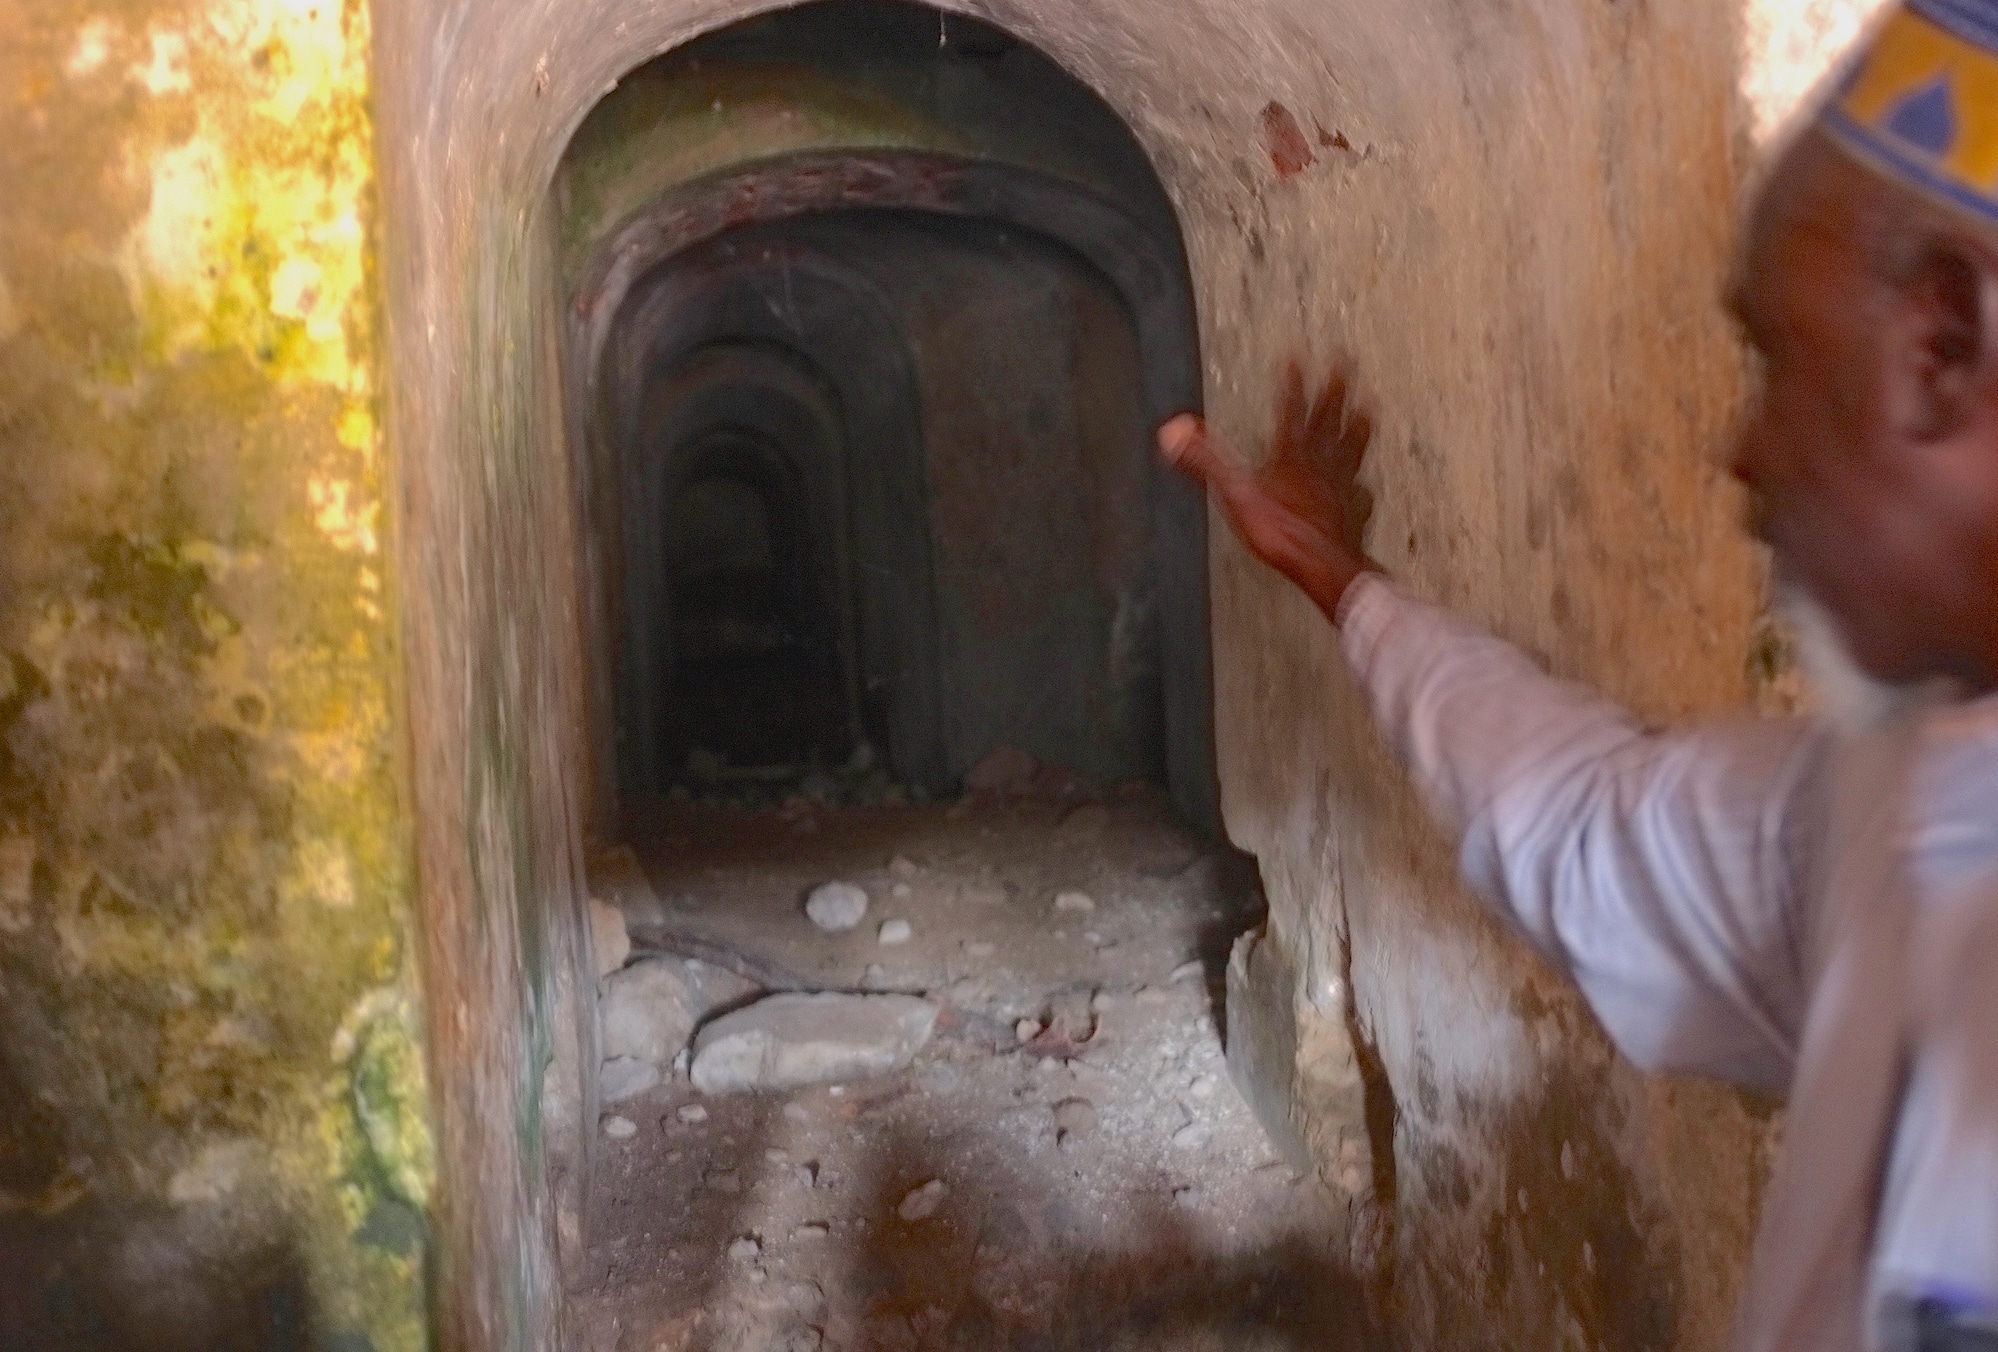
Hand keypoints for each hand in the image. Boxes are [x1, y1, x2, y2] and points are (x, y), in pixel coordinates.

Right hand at [1157, 358, 1375, 621]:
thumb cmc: (1280, 530)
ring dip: (1358, 422)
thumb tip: (1173, 430)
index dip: (1293, 380)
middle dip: (1335, 386)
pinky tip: (1363, 482)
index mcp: (1292, 453)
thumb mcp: (1235, 493)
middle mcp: (1320, 461)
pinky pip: (1358, 487)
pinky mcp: (1351, 508)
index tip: (1296, 354)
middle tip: (1345, 359)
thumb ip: (1205, 460)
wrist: (1322, 564)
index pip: (1292, 407)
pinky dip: (1360, 479)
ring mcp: (1340, 484)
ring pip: (1352, 444)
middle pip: (1330, 416)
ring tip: (1367, 404)